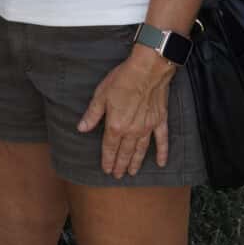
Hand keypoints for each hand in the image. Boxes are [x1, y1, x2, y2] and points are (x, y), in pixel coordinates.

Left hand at [78, 48, 173, 178]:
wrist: (148, 69)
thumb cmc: (123, 79)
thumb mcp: (101, 95)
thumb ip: (92, 114)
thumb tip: (81, 128)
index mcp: (116, 125)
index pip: (109, 148)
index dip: (107, 160)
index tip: (106, 170)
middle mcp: (132, 130)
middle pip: (125, 152)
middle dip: (120, 165)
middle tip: (118, 175)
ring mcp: (148, 127)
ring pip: (141, 150)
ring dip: (136, 162)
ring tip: (133, 172)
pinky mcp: (160, 121)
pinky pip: (162, 140)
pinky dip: (162, 152)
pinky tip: (161, 162)